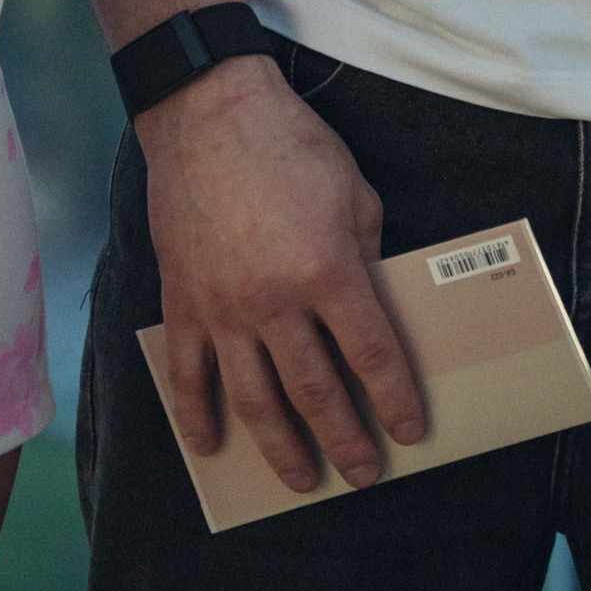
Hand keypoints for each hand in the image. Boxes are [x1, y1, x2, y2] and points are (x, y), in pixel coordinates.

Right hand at [138, 56, 425, 493]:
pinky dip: (196, 415)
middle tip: (362, 474)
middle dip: (344, 440)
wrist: (207, 111)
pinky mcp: (182, 300)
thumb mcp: (354, 191)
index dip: (394, 399)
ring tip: (301, 479)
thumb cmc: (290, 144)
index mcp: (327, 268)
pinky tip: (211, 446)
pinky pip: (187, 373)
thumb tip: (373, 305)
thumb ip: (368, 253)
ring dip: (280, 447)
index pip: (372, 353)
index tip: (408, 430)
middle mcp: (274, 299)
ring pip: (253, 399)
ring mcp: (222, 305)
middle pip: (315, 391)